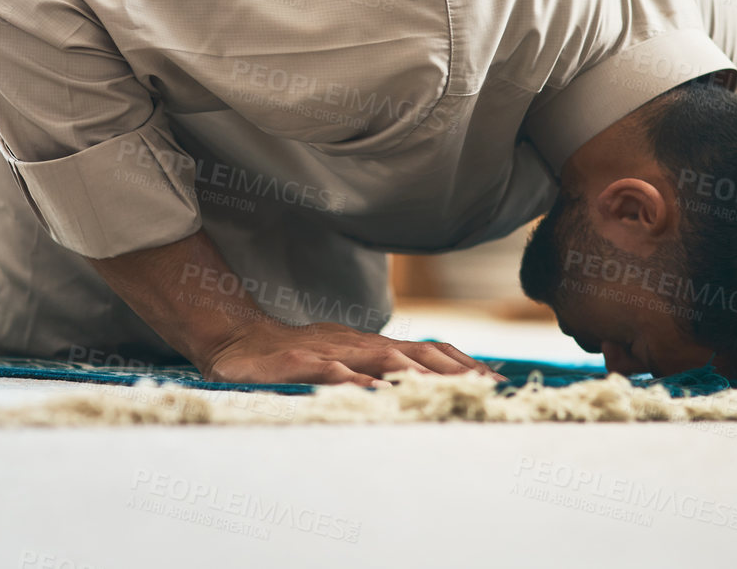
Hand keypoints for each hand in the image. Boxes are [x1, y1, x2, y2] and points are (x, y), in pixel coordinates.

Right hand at [198, 317, 501, 386]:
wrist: (239, 341)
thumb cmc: (295, 355)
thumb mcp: (343, 358)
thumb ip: (378, 369)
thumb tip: (423, 382)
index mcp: (371, 343)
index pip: (427, 349)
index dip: (463, 363)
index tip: (498, 380)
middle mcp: (358, 342)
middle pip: (416, 351)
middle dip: (455, 369)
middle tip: (488, 387)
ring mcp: (331, 351)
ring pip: (383, 358)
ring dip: (420, 373)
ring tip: (450, 389)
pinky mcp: (301, 363)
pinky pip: (333, 371)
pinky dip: (357, 382)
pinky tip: (376, 394)